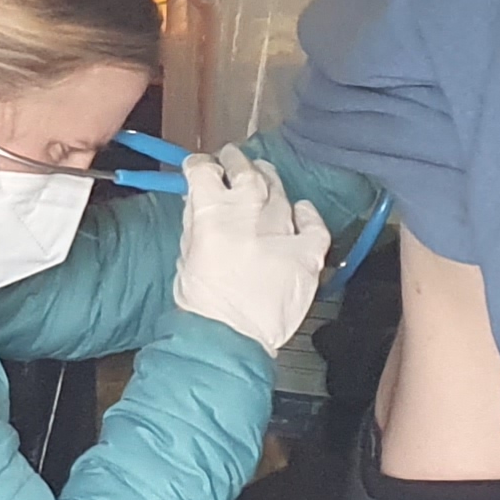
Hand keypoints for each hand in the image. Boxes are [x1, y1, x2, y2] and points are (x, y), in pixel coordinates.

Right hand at [171, 144, 329, 348]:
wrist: (228, 337)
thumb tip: (200, 201)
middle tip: (232, 162)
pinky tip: (301, 211)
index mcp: (212, 210)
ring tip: (264, 182)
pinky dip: (307, 214)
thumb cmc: (202, 302)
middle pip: (245, 170)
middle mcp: (250, 211)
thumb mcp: (185, 253)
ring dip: (269, 182)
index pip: (205, 170)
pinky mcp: (306, 252)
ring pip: (279, 189)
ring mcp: (283, 229)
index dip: (201, 166)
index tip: (201, 169)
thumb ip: (196, 221)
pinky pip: (314, 224)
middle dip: (236, 163)